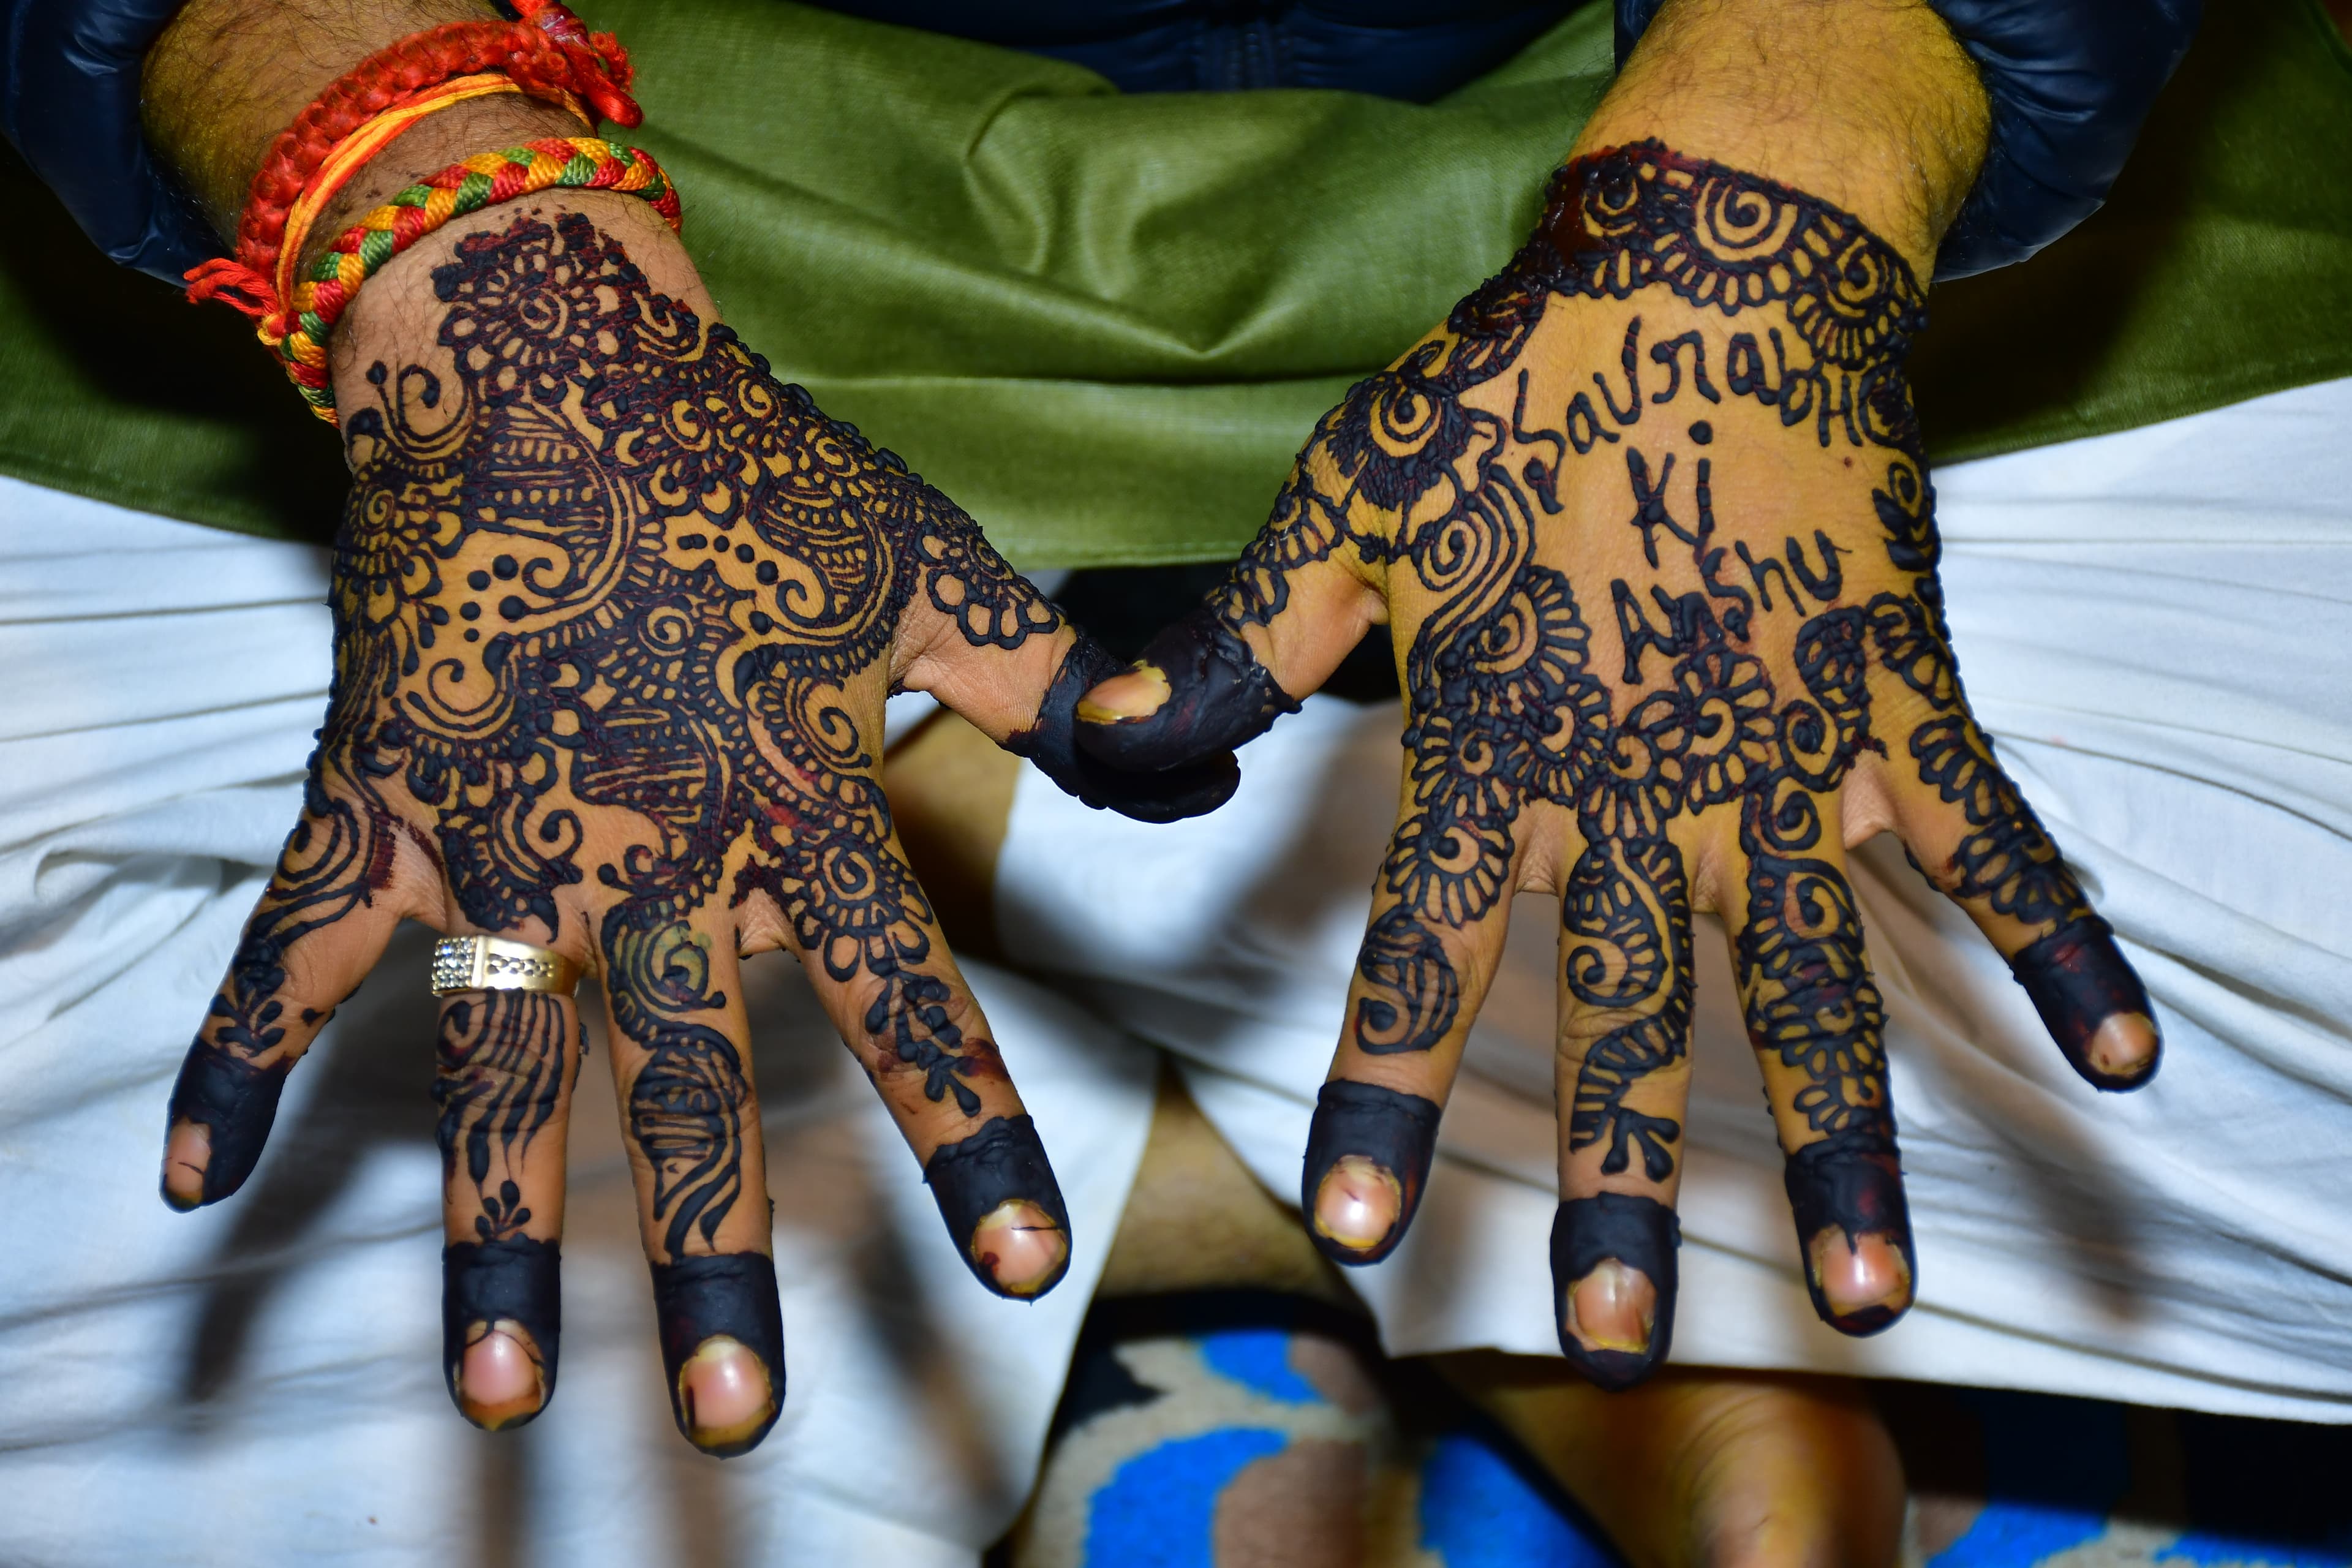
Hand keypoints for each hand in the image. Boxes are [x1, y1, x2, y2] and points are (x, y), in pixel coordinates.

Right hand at [158, 196, 1228, 1454]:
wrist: (539, 351)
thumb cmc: (747, 468)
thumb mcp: (923, 567)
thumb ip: (1054, 677)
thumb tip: (1195, 749)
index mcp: (787, 795)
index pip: (900, 993)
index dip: (969, 1131)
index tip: (1021, 1267)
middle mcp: (641, 842)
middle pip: (683, 1074)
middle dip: (716, 1242)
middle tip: (740, 1411)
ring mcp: (491, 834)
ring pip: (496, 1058)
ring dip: (498, 1228)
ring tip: (505, 1386)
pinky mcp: (374, 803)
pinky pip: (289, 950)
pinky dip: (232, 1055)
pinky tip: (190, 1183)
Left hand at [1072, 129, 2160, 1385]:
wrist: (1708, 268)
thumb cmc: (1516, 393)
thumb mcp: (1345, 506)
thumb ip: (1232, 643)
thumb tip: (1096, 737)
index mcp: (1506, 740)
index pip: (1430, 949)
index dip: (1391, 1091)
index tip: (1363, 1232)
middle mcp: (1651, 773)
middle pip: (1635, 1006)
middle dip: (1626, 1176)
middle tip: (1614, 1335)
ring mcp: (1792, 744)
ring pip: (1817, 972)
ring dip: (1844, 1132)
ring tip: (1865, 1287)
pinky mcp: (1901, 692)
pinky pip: (1995, 836)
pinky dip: (2059, 939)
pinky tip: (2122, 1061)